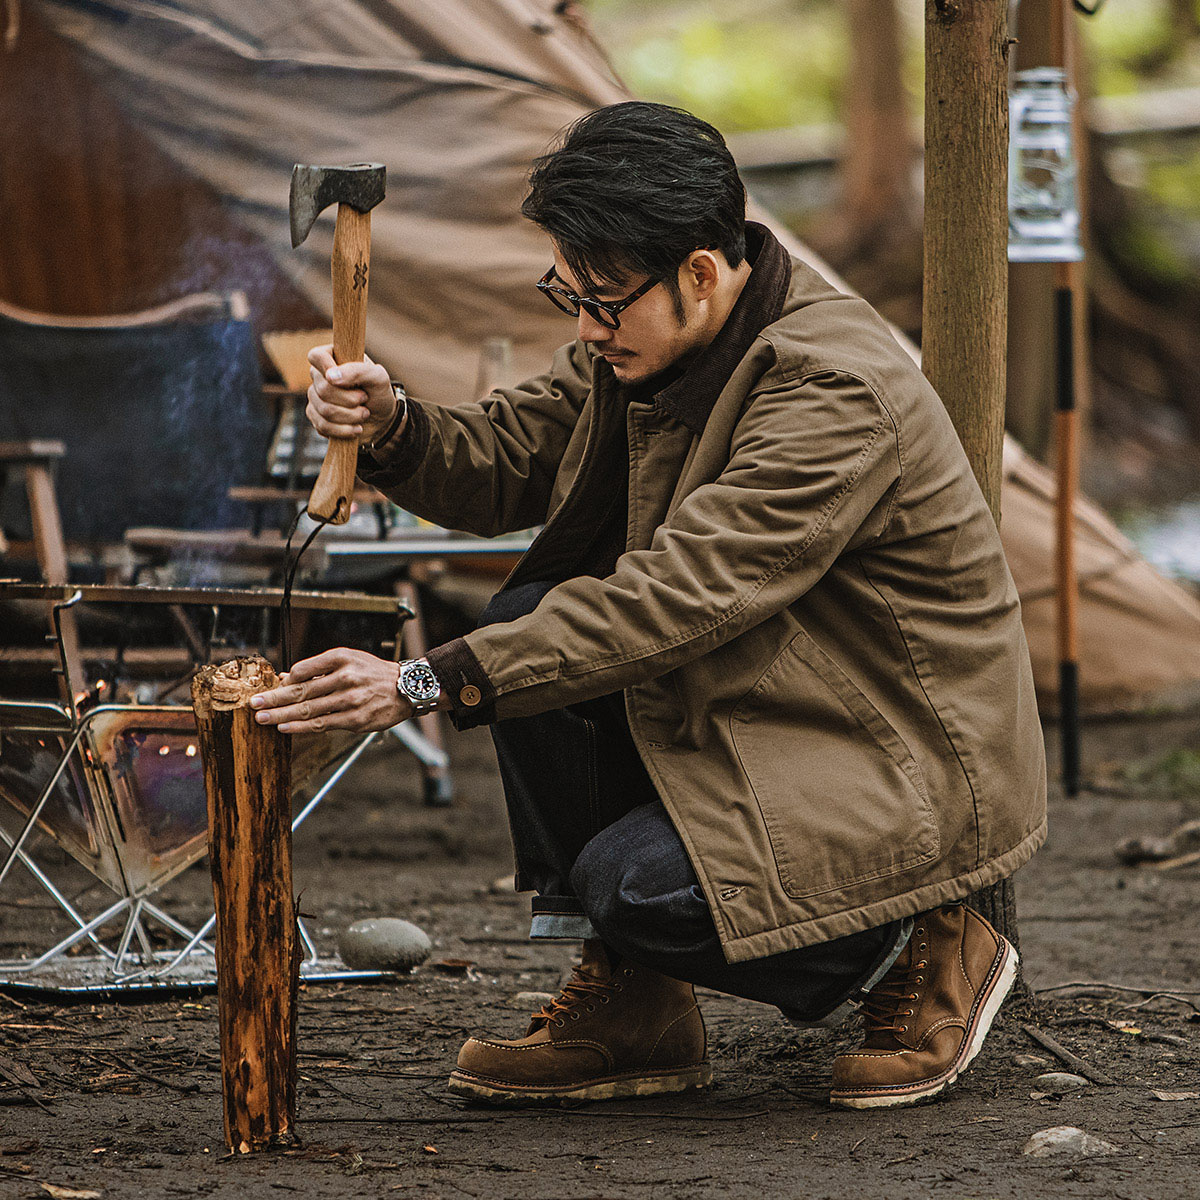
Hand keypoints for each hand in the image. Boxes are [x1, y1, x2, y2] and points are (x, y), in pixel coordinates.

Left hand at [250, 648, 408, 733]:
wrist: (406, 688)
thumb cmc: (372, 673)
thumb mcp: (348, 660)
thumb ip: (317, 669)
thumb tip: (286, 678)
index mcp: (341, 659)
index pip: (304, 670)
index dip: (283, 681)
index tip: (267, 689)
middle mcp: (346, 677)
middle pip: (302, 691)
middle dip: (275, 699)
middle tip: (254, 704)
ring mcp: (351, 700)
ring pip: (310, 710)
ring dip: (282, 716)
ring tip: (263, 718)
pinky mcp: (356, 719)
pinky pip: (323, 724)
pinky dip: (301, 727)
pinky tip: (285, 728)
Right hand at [305, 345, 399, 443]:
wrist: (381, 420)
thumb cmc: (378, 393)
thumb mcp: (378, 377)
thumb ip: (357, 371)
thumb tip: (330, 376)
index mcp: (333, 358)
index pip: (316, 356)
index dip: (327, 368)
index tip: (345, 380)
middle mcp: (320, 376)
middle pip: (323, 389)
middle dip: (350, 400)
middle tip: (365, 399)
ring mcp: (315, 397)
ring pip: (324, 410)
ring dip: (350, 416)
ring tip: (364, 414)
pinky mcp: (316, 417)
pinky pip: (323, 425)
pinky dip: (344, 430)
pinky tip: (356, 428)